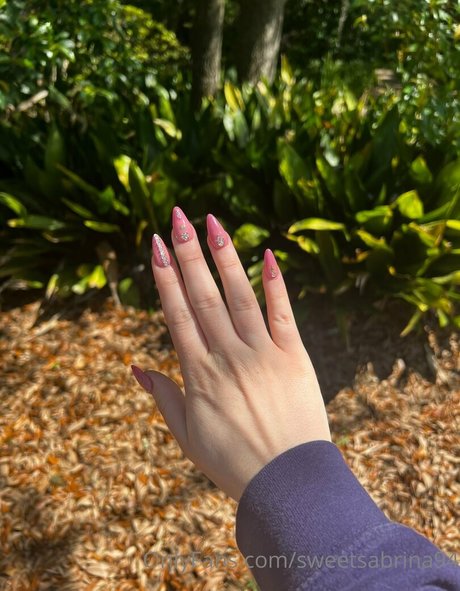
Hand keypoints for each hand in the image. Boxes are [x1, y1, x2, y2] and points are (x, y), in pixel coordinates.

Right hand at [132, 207, 330, 501]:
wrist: (287, 483)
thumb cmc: (233, 463)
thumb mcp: (188, 437)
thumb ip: (164, 397)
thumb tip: (136, 367)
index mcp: (199, 374)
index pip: (178, 313)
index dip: (165, 277)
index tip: (154, 245)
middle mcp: (228, 356)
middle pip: (204, 295)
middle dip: (188, 253)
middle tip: (177, 217)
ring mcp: (263, 353)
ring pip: (240, 296)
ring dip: (225, 257)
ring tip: (212, 223)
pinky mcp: (294, 356)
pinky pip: (283, 313)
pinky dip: (275, 283)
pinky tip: (267, 254)